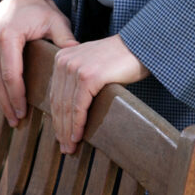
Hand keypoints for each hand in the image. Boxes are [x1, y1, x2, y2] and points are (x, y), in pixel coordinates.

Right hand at [0, 0, 76, 125]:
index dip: (17, 97)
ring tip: (11, 115)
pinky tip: (5, 98)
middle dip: (7, 103)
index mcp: (7, 34)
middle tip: (17, 121)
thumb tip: (78, 58)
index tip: (24, 114)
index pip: (11, 74)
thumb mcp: (55, 21)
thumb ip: (65, 39)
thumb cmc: (40, 9)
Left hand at [51, 35, 148, 152]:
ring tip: (70, 147)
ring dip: (68, 131)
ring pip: (67, 108)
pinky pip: (79, 107)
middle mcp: (65, 61)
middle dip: (61, 128)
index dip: (57, 118)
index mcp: (62, 57)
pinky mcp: (89, 76)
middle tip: (65, 148)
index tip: (60, 136)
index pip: (55, 94)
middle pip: (59, 103)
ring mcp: (76, 68)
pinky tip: (78, 137)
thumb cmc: (118, 58)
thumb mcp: (90, 63)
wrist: (139, 46)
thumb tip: (67, 111)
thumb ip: (76, 78)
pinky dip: (78, 124)